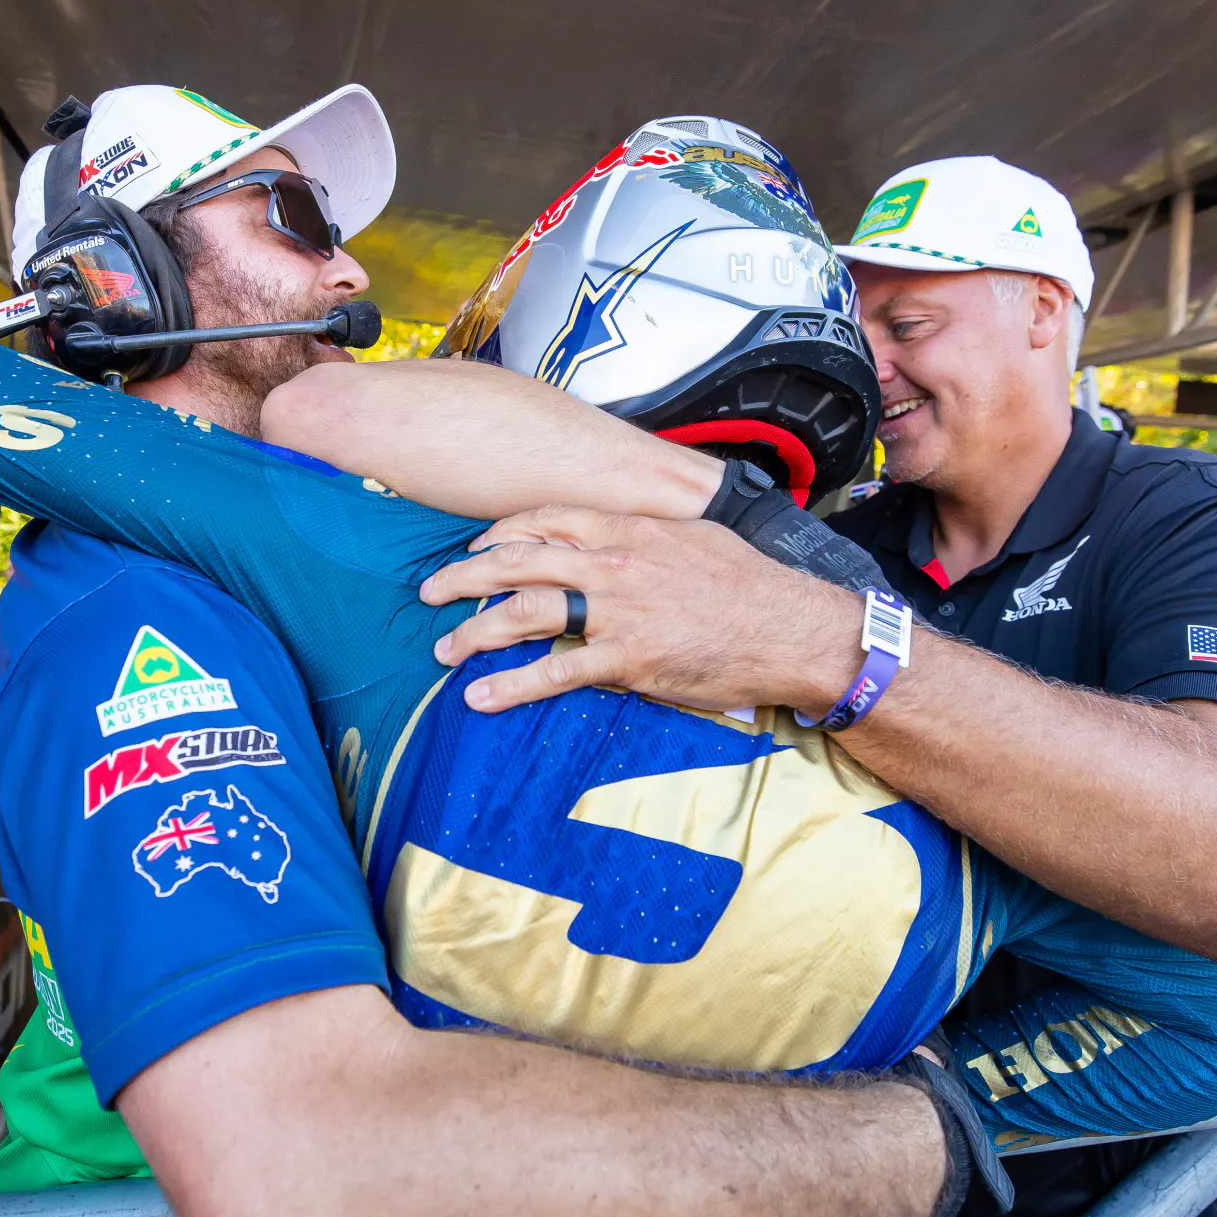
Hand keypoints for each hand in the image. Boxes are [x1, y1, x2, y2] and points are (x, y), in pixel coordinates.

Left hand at [416, 506, 864, 714]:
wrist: (788, 627)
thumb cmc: (746, 584)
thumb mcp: (692, 536)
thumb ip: (645, 532)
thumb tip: (618, 532)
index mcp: (626, 529)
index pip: (543, 519)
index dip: (497, 534)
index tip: (471, 549)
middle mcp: (612, 564)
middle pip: (517, 561)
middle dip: (463, 577)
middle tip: (428, 592)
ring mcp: (616, 612)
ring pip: (525, 613)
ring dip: (474, 631)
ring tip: (443, 650)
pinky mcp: (627, 661)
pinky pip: (556, 673)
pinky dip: (512, 685)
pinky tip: (481, 696)